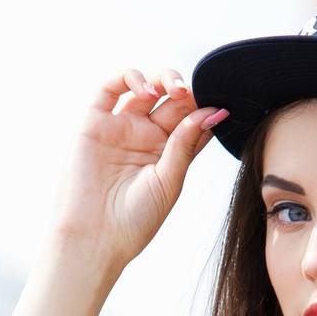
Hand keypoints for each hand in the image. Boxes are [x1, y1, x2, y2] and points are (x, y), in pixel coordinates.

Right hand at [49, 67, 228, 270]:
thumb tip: (210, 113)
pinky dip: (129, 78)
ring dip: (163, 80)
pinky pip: (110, 88)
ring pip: (144, 88)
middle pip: (171, 102)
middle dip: (186, 93)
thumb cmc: (135, 219)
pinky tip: (147, 90)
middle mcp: (145, 138)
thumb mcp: (169, 181)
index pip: (191, 122)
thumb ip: (185, 145)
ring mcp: (121, 128)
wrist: (95, 237)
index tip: (221, 108)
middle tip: (193, 96)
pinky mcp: (95, 123)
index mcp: (168, 155)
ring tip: (174, 91)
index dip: (205, 110)